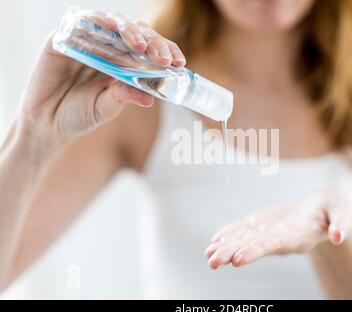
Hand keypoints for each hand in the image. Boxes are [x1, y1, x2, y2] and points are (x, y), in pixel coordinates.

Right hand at [18, 10, 185, 141]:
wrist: (46, 122)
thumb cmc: (79, 114)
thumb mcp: (105, 108)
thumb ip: (123, 97)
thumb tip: (149, 98)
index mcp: (124, 64)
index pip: (150, 50)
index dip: (165, 51)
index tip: (179, 63)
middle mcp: (109, 49)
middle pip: (136, 33)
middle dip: (153, 42)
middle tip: (163, 57)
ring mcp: (87, 41)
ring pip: (112, 23)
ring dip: (128, 31)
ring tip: (140, 45)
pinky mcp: (63, 38)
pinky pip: (80, 22)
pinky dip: (96, 22)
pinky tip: (110, 29)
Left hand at [205, 191, 351, 269]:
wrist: (324, 210)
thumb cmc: (336, 210)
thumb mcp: (343, 212)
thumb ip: (342, 224)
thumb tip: (337, 237)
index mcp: (298, 237)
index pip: (273, 246)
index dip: (255, 251)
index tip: (237, 260)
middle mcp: (280, 238)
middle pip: (253, 247)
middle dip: (233, 253)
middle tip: (213, 262)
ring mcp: (270, 232)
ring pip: (245, 240)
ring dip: (226, 247)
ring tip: (208, 255)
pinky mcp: (265, 224)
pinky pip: (244, 229)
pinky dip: (229, 233)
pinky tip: (215, 240)